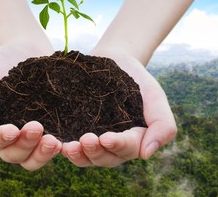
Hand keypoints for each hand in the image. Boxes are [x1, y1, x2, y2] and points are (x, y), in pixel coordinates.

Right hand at [0, 42, 61, 170]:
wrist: (22, 51)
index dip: (1, 139)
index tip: (12, 129)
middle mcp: (9, 140)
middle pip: (15, 155)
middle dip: (25, 145)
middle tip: (37, 127)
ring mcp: (31, 137)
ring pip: (34, 158)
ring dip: (43, 154)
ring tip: (54, 142)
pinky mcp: (51, 129)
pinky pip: (54, 146)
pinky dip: (60, 148)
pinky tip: (67, 141)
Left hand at [61, 49, 176, 166]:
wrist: (114, 59)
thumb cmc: (137, 79)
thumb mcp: (155, 97)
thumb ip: (162, 125)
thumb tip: (146, 155)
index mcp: (134, 139)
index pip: (128, 148)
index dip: (118, 145)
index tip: (106, 138)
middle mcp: (113, 144)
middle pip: (105, 158)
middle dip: (95, 152)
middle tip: (85, 140)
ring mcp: (94, 138)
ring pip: (86, 157)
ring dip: (78, 155)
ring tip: (68, 146)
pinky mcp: (76, 130)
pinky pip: (71, 143)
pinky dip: (64, 146)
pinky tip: (55, 141)